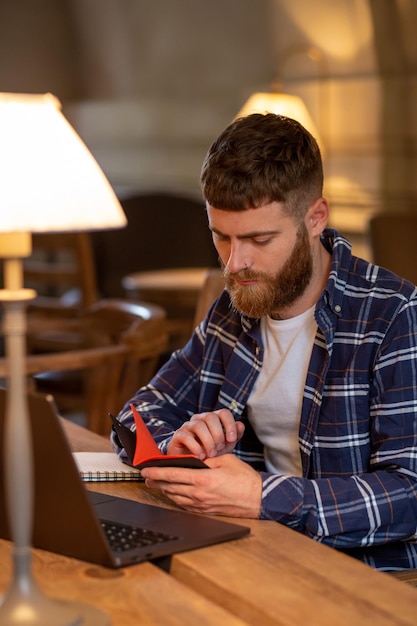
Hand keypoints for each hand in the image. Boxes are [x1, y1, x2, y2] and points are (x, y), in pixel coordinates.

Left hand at [141, 453, 261, 517]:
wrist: (258, 498)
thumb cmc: (244, 479)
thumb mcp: (225, 460)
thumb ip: (207, 460)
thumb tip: (194, 460)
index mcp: (203, 478)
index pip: (173, 475)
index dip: (157, 472)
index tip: (146, 470)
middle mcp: (199, 494)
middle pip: (170, 488)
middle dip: (156, 482)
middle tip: (146, 478)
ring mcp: (202, 505)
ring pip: (176, 498)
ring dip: (165, 491)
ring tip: (157, 485)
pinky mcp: (206, 512)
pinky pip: (185, 505)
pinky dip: (177, 499)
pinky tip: (174, 494)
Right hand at [167, 408, 244, 459]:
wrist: (193, 465)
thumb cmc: (210, 453)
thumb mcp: (226, 446)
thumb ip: (234, 435)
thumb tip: (240, 425)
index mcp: (213, 419)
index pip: (223, 412)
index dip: (229, 424)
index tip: (232, 439)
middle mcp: (200, 419)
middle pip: (211, 417)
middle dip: (218, 434)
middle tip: (220, 448)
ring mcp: (188, 426)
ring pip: (199, 425)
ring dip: (208, 441)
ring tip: (211, 454)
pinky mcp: (178, 435)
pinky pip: (186, 436)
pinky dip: (195, 447)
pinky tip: (201, 456)